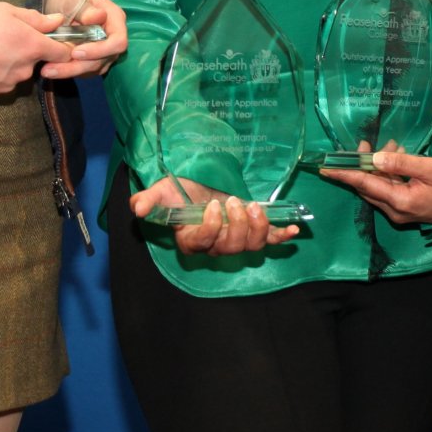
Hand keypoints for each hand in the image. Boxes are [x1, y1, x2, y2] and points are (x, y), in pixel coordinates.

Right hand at [0, 2, 73, 95]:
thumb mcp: (3, 11)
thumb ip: (34, 18)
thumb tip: (57, 21)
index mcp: (30, 46)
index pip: (62, 53)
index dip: (61, 46)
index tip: (54, 41)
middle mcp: (24, 69)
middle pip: (36, 62)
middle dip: (27, 51)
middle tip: (5, 37)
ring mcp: (8, 84)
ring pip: (18, 73)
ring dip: (11, 63)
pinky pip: (1, 82)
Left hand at [39, 0, 128, 79]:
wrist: (61, 4)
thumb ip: (85, 8)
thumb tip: (98, 16)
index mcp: (115, 19)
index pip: (117, 41)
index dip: (99, 50)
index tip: (75, 52)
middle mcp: (113, 37)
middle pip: (103, 60)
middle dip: (77, 66)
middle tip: (50, 69)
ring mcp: (105, 51)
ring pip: (92, 68)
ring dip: (69, 71)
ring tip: (46, 70)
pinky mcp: (94, 60)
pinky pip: (84, 71)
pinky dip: (68, 71)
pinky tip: (52, 69)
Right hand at [129, 175, 300, 253]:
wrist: (199, 184)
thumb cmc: (179, 190)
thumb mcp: (162, 190)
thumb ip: (148, 200)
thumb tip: (137, 208)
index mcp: (191, 239)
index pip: (202, 244)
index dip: (210, 229)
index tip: (213, 207)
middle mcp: (214, 245)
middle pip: (229, 248)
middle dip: (237, 226)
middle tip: (236, 202)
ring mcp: (235, 239)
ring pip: (250, 246)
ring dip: (257, 228)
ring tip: (256, 207)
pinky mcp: (251, 230)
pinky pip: (269, 241)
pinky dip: (282, 237)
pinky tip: (295, 230)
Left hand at [320, 145, 431, 226]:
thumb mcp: (430, 168)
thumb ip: (402, 163)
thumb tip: (375, 157)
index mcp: (400, 202)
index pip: (365, 185)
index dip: (344, 174)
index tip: (326, 168)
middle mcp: (395, 211)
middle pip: (368, 186)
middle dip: (362, 164)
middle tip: (365, 143)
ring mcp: (399, 212)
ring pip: (378, 186)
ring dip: (378, 166)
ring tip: (391, 146)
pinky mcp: (404, 209)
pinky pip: (388, 189)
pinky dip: (388, 173)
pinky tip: (397, 157)